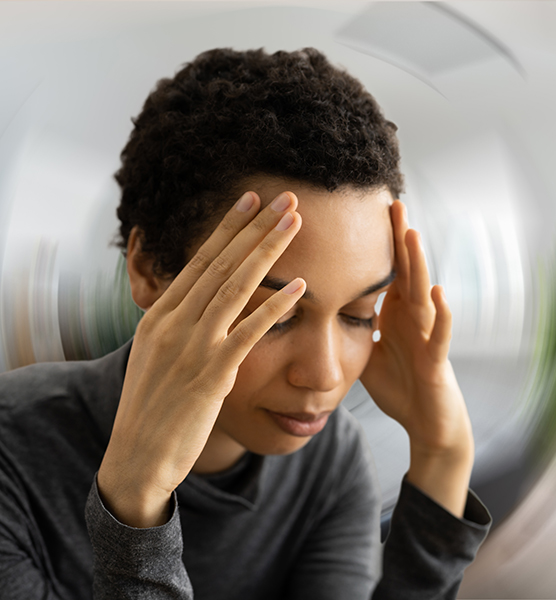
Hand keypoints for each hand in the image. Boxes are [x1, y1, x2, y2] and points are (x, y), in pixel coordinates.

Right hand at [97, 191, 304, 526]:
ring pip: (236, 287)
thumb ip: (178, 325)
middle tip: (285, 197)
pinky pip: (249, 333)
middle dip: (256, 227)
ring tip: (295, 223)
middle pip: (222, 264)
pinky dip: (276, 307)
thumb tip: (203, 303)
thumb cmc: (151, 408)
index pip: (200, 260)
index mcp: (159, 315)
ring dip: (268, 252)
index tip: (251, 200)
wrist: (136, 458)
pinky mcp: (211, 374)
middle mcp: (173, 322)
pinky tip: (301, 288)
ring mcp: (191, 347)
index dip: (229, 228)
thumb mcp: (155, 356)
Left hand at [360, 201, 472, 515]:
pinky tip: (438, 293)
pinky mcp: (436, 359)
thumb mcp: (368, 350)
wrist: (425, 420)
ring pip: (424, 293)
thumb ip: (353, 326)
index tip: (367, 211)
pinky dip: (441, 314)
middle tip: (392, 202)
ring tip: (412, 234)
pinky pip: (439, 334)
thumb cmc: (399, 383)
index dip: (379, 243)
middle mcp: (413, 317)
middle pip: (406, 271)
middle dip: (399, 238)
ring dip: (420, 264)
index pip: (386, 270)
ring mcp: (427, 335)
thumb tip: (323, 309)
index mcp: (395, 312)